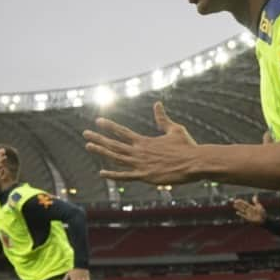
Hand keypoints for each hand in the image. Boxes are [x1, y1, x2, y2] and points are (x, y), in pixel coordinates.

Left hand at [83, 101, 199, 183]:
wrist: (194, 162)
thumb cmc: (186, 146)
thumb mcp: (174, 129)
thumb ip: (162, 119)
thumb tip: (158, 104)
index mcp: (145, 141)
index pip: (122, 132)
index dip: (109, 126)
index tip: (98, 121)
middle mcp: (139, 151)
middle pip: (114, 144)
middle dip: (99, 138)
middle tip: (86, 133)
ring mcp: (140, 164)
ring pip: (116, 157)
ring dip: (101, 151)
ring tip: (88, 146)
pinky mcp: (145, 176)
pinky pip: (125, 176)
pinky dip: (113, 174)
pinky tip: (101, 172)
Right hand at [233, 194, 266, 224]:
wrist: (264, 220)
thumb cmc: (262, 213)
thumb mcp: (259, 206)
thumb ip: (256, 201)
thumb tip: (254, 196)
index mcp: (251, 207)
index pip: (245, 203)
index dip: (241, 202)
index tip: (237, 200)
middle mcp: (249, 210)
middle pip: (242, 206)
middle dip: (238, 204)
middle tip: (234, 201)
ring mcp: (248, 214)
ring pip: (242, 210)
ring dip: (238, 208)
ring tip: (234, 205)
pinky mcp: (248, 218)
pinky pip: (243, 216)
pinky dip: (240, 214)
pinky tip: (237, 212)